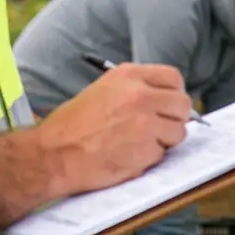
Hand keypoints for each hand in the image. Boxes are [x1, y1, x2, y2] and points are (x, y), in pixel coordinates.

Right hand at [33, 63, 191, 196]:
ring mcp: (146, 123)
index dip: (174, 93)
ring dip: (163, 142)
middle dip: (175, 119)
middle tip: (159, 129)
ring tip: (136, 144)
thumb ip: (136, 90)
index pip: (173, 78)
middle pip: (183, 105)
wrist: (52, 155)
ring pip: (178, 132)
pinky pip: (162, 154)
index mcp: (129, 75)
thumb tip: (165, 100)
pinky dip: (149, 159)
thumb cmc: (72, 126)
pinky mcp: (145, 149)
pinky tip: (126, 156)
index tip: (169, 105)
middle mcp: (141, 95)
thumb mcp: (104, 91)